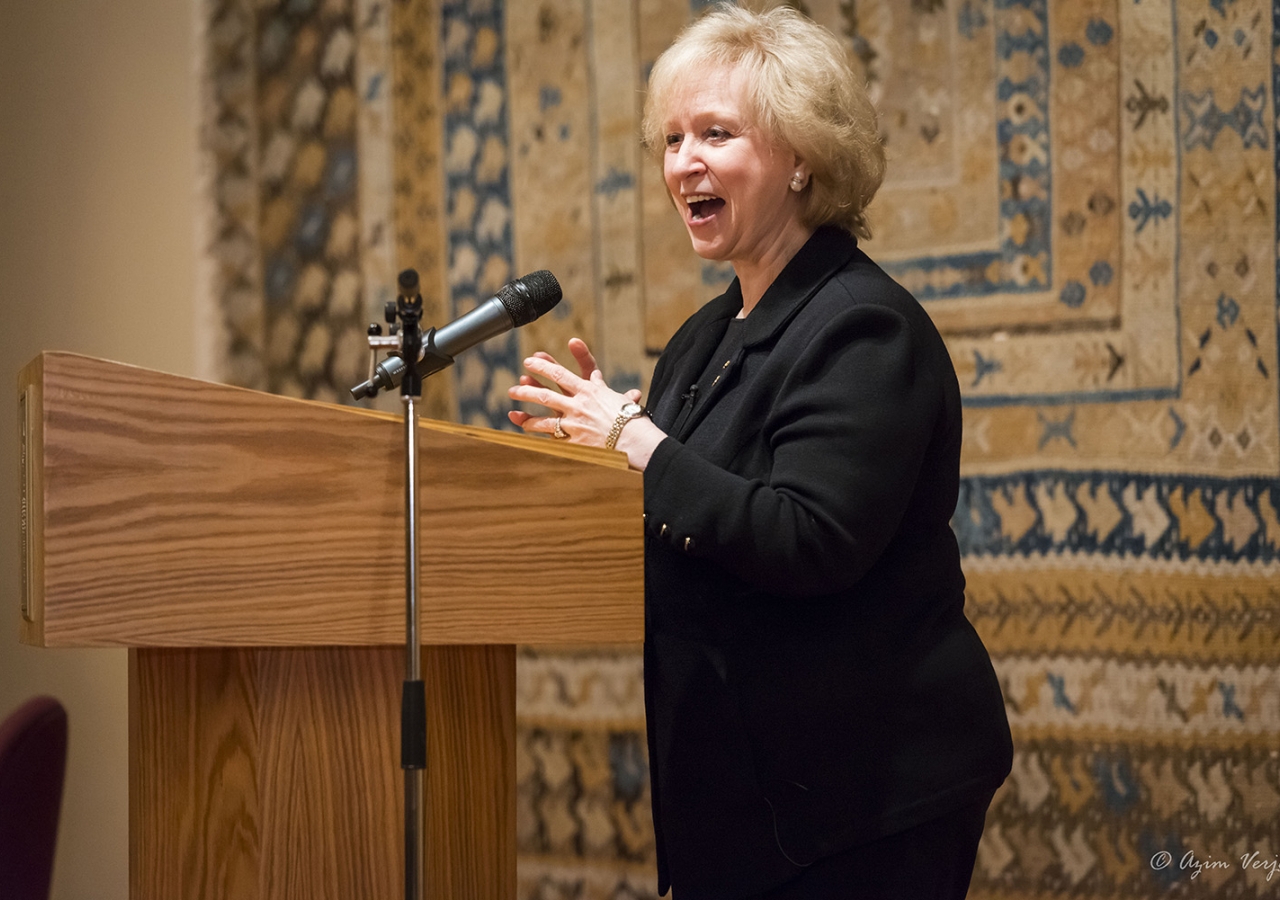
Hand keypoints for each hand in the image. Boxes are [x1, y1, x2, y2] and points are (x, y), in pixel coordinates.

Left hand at [507, 338, 664, 469]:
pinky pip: (552, 442)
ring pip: (544, 420)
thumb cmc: (631, 419)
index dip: (542, 366)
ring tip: (514, 414)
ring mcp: (574, 426)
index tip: (530, 361)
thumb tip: (601, 378)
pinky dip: (540, 440)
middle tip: (513, 389)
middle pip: (545, 395)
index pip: (559, 374)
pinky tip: (528, 438)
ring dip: (527, 417)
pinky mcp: (574, 444)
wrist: (635, 441)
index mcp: (588, 391)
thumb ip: (603, 388)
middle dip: (527, 391)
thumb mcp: (617, 398)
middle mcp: (578, 406)